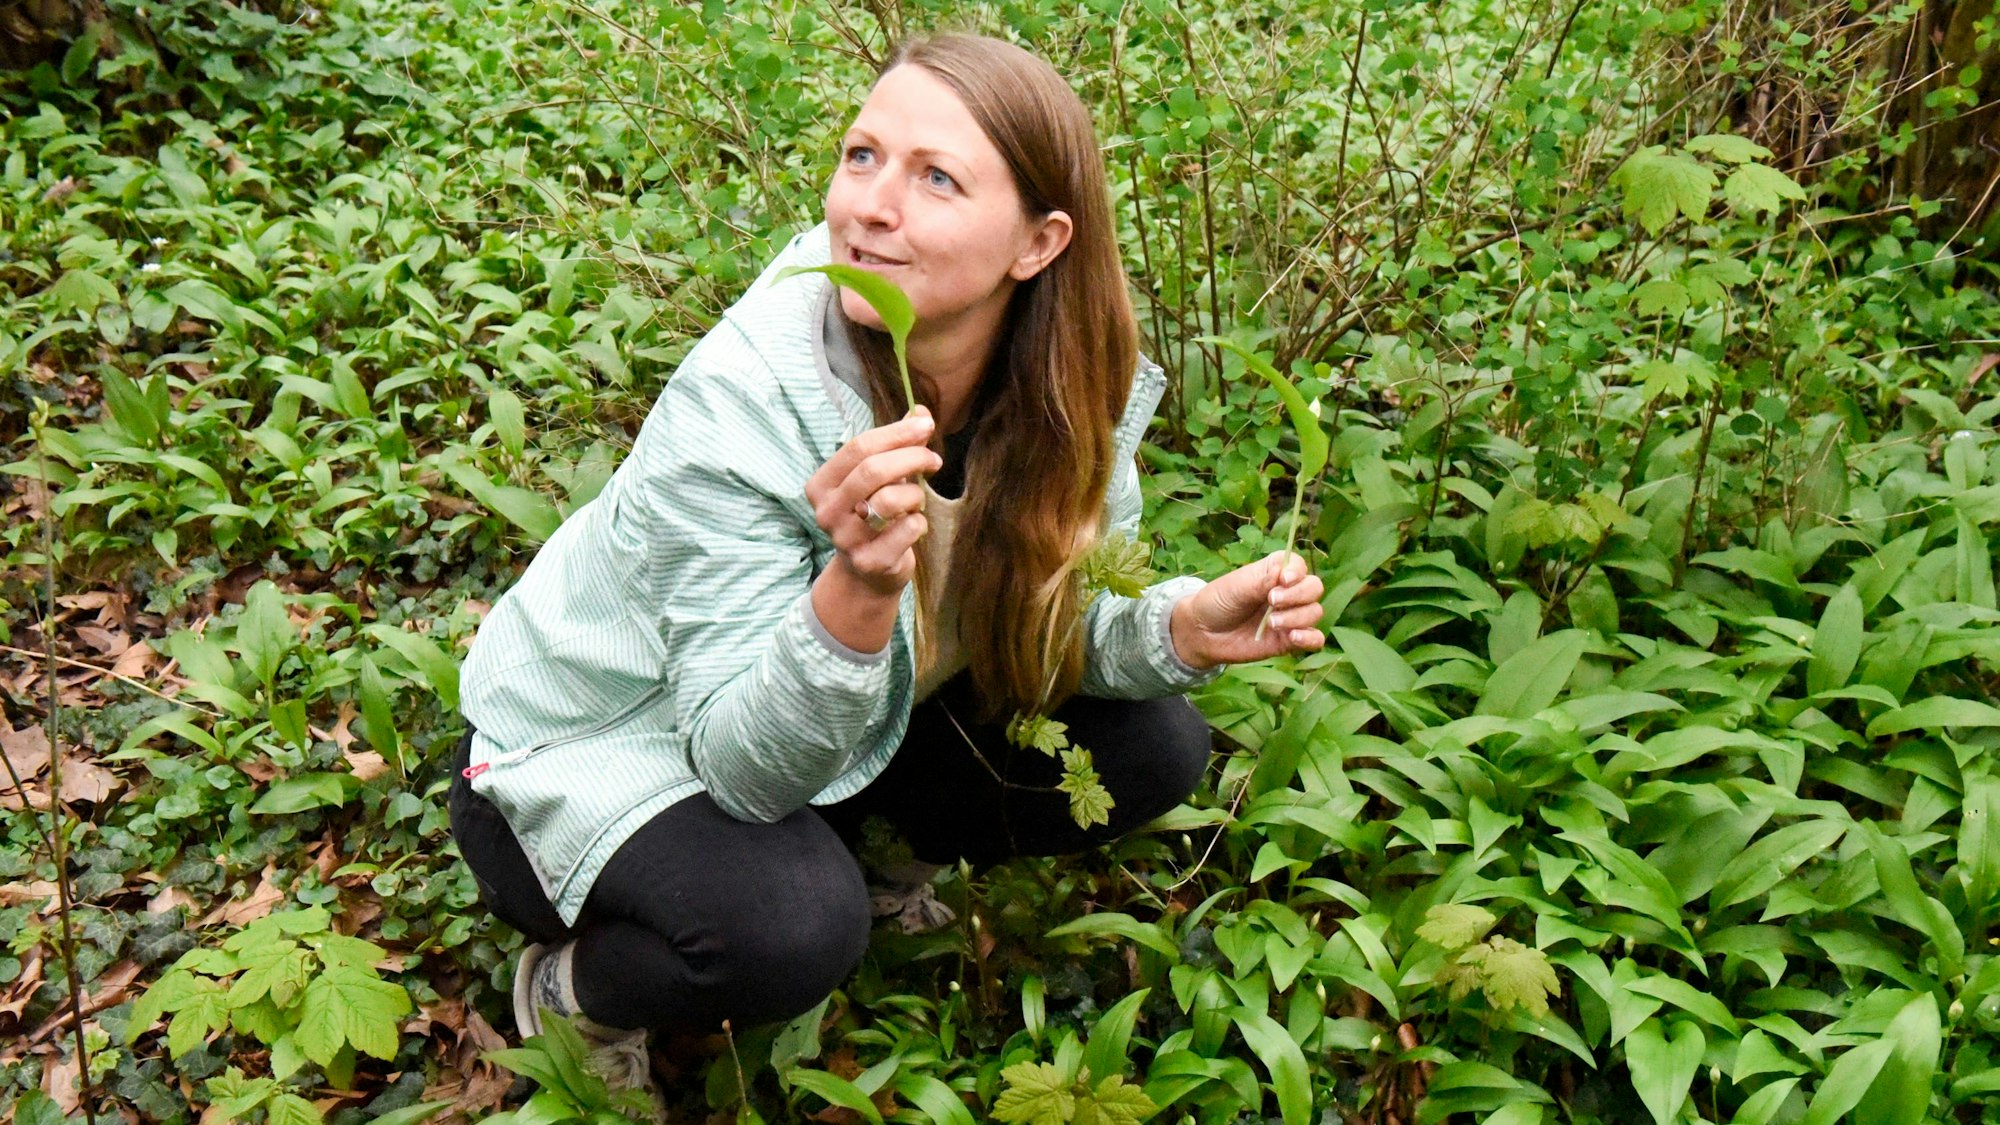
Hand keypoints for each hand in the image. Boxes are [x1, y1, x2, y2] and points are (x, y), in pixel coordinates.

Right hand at [805, 407, 940, 598]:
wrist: (868, 573)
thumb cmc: (874, 514)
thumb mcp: (880, 477)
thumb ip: (897, 443)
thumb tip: (921, 411)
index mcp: (821, 485)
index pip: (858, 447)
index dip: (896, 433)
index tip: (926, 426)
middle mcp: (826, 512)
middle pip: (872, 470)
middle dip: (912, 457)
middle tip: (933, 459)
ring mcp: (845, 540)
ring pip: (890, 500)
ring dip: (915, 494)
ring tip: (917, 499)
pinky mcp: (869, 562)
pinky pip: (908, 529)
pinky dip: (919, 522)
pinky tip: (913, 525)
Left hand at [1169, 551, 1325, 668]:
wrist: (1203, 633)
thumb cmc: (1218, 602)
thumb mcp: (1236, 586)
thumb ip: (1261, 581)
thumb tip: (1284, 573)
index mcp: (1274, 573)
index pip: (1299, 566)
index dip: (1296, 571)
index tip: (1283, 580)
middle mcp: (1288, 593)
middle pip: (1314, 587)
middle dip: (1298, 595)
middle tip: (1272, 601)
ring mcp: (1290, 617)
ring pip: (1315, 612)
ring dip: (1297, 617)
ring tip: (1272, 623)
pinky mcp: (1289, 640)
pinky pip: (1315, 639)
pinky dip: (1311, 638)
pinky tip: (1294, 637)